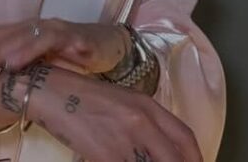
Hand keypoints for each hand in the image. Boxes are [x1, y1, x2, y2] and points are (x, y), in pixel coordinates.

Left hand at [0, 17, 127, 79]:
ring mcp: (58, 29)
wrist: (109, 46)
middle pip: (10, 35)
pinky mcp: (78, 37)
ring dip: (17, 49)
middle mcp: (39, 26)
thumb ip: (21, 65)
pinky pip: (60, 40)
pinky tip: (37, 56)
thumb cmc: (71, 56)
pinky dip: (48, 45)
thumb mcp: (41, 62)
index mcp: (27, 31)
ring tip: (4, 64)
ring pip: (32, 36)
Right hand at [27, 65, 201, 161]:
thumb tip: (160, 148)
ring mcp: (125, 140)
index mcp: (147, 105)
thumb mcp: (122, 102)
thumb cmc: (84, 97)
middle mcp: (142, 122)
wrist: (51, 92)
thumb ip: (145, 122)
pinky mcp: (106, 155)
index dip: (196, 158)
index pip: (185, 138)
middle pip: (175, 160)